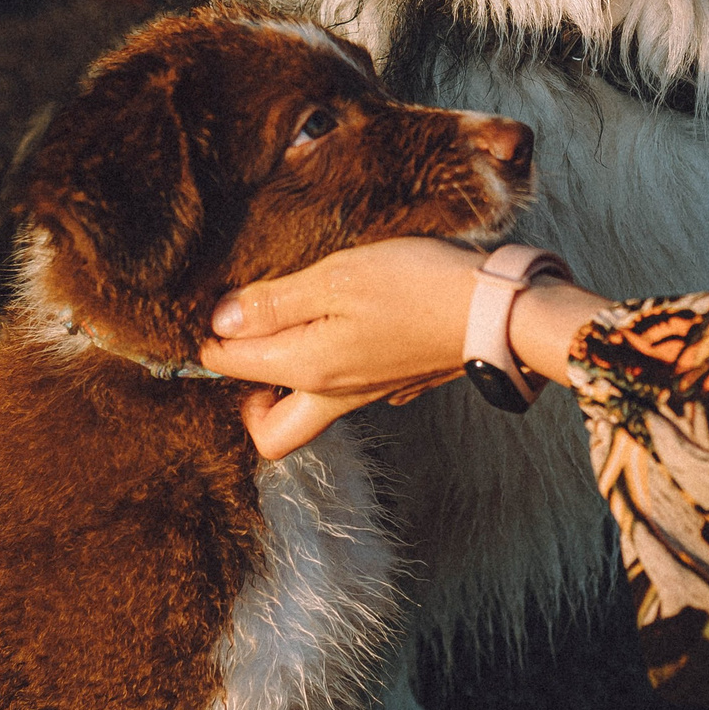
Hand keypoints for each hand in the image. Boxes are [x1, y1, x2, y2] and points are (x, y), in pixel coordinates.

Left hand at [197, 236, 611, 459]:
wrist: (497, 310)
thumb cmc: (416, 287)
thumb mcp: (337, 278)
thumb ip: (275, 302)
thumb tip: (221, 321)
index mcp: (307, 369)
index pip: (230, 367)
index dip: (211, 336)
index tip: (213, 304)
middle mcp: (331, 395)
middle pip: (268, 430)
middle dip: (245, 395)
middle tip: (248, 342)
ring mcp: (366, 394)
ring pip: (305, 412)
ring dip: (284, 381)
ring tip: (289, 324)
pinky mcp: (393, 382)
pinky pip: (342, 393)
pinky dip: (325, 370)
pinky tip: (337, 325)